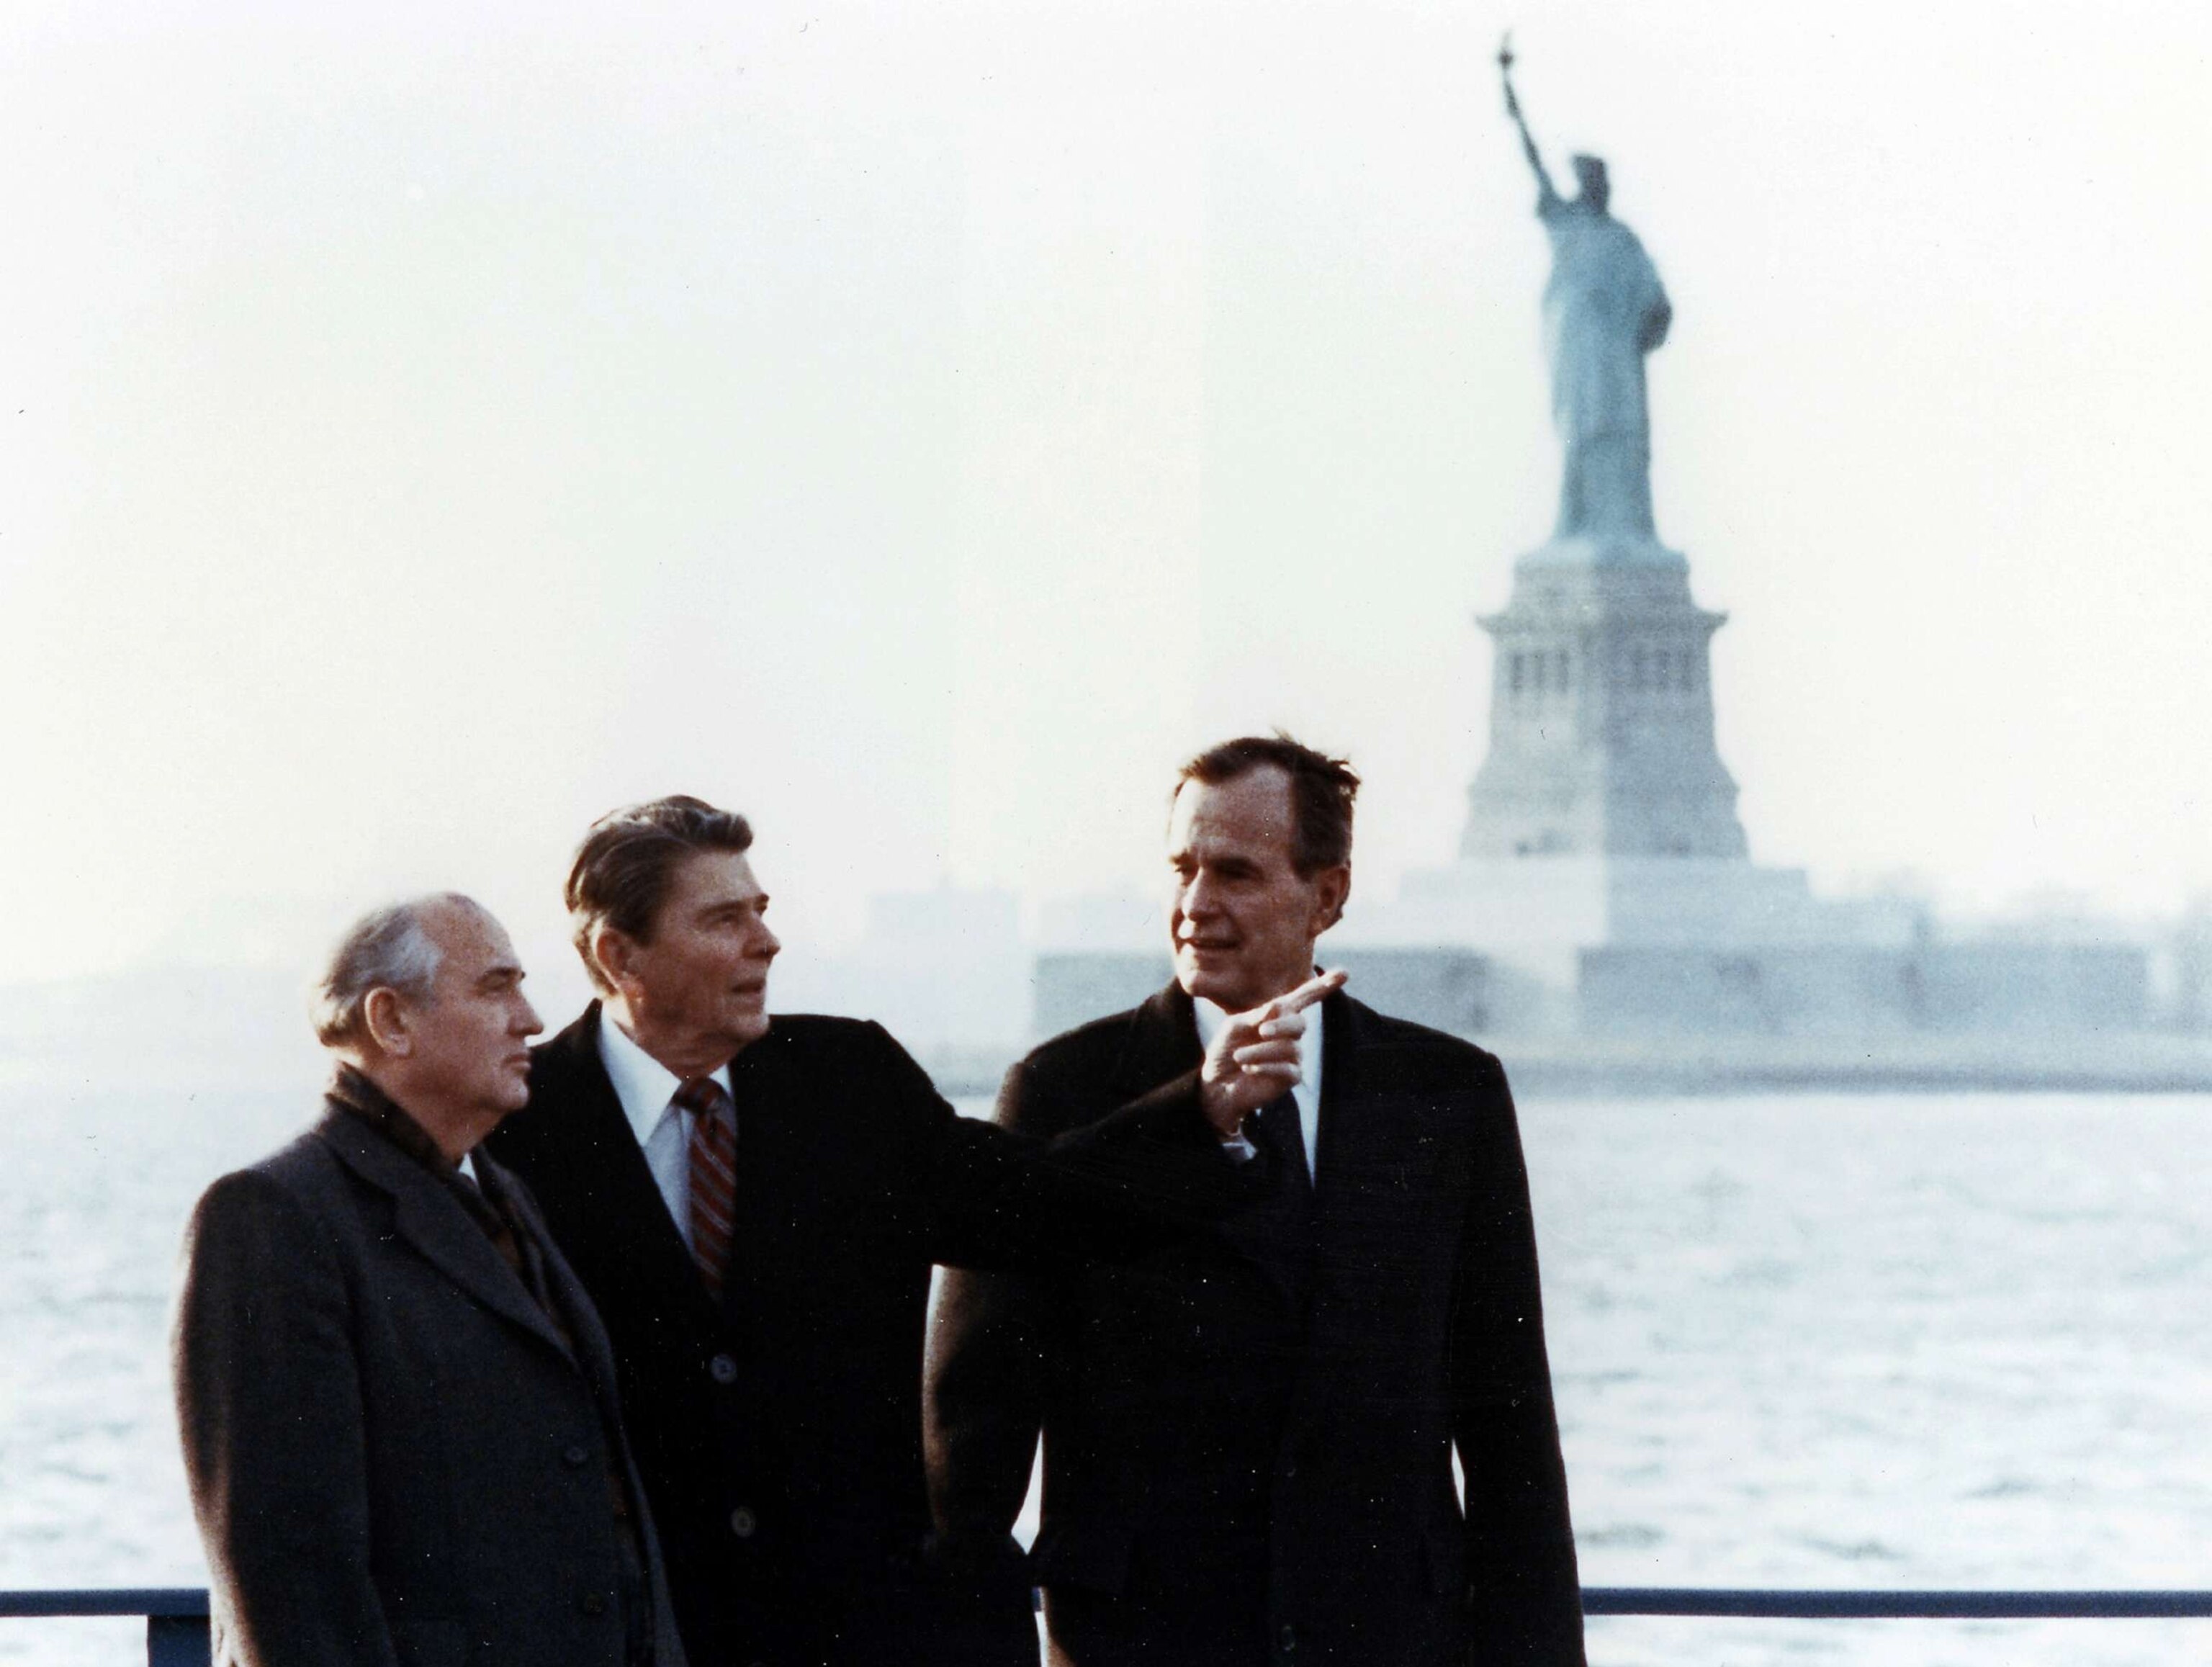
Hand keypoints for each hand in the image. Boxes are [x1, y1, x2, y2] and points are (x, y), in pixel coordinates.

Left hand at [1197, 969, 1347, 1137]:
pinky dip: (1266, 1067)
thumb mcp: (1234, 1028)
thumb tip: (1276, 1007)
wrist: (1218, 1084)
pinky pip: (1288, 1069)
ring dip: (1261, 1051)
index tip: (1344, 974)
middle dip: (1282, 1025)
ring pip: (1289, 1049)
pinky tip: (1249, 1069)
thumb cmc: (1225, 1050)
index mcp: (1278, 1016)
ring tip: (1240, 1057)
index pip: (1303, 998)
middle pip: (1300, 1024)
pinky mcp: (1291, 1078)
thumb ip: (1254, 1017)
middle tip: (1261, 1031)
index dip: (1322, 986)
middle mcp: (1290, 1035)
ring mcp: (1293, 1056)